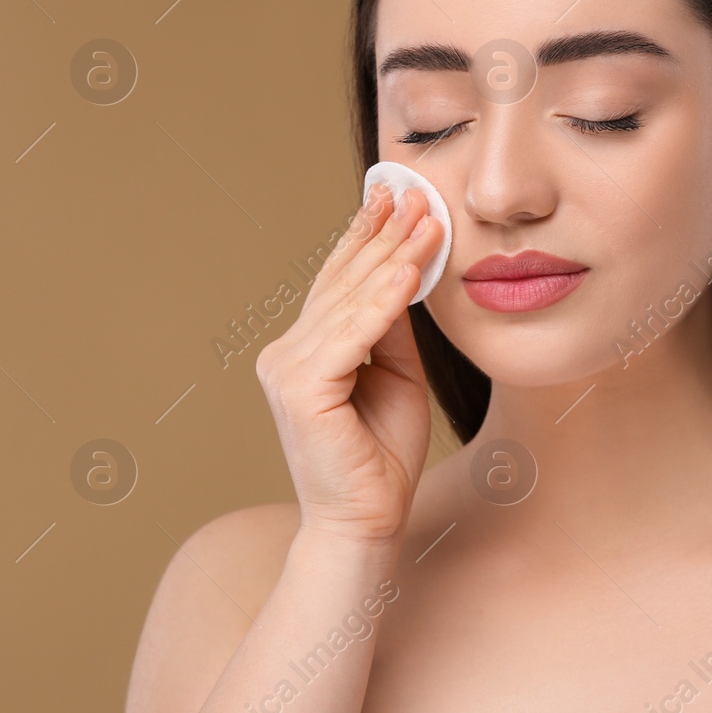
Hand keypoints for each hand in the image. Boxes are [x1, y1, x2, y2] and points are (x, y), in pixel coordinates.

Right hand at [254, 182, 445, 544]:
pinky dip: (382, 302)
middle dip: (382, 234)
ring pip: (349, 302)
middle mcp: (285, 354)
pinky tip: (407, 271)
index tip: (393, 196)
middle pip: (342, 283)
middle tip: (414, 190)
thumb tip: (403, 274)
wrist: (366, 522)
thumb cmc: (381, 458)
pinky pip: (351, 336)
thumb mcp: (396, 376)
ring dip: (392, 256)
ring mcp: (287, 370)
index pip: (336, 282)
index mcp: (303, 351)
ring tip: (426, 219)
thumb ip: (390, 329)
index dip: (365, 237)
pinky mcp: (302, 389)